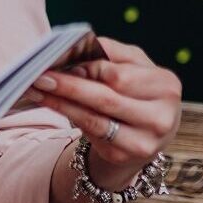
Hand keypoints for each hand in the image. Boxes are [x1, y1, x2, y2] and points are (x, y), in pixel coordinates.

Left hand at [27, 38, 180, 186]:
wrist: (145, 131)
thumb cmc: (137, 88)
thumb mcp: (132, 63)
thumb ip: (110, 51)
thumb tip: (76, 47)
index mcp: (166, 86)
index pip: (119, 75)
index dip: (88, 67)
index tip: (58, 59)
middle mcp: (161, 117)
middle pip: (106, 98)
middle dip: (69, 85)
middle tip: (39, 74)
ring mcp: (144, 142)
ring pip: (94, 118)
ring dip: (60, 102)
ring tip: (36, 88)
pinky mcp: (123, 156)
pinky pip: (89, 132)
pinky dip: (67, 115)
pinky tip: (49, 102)